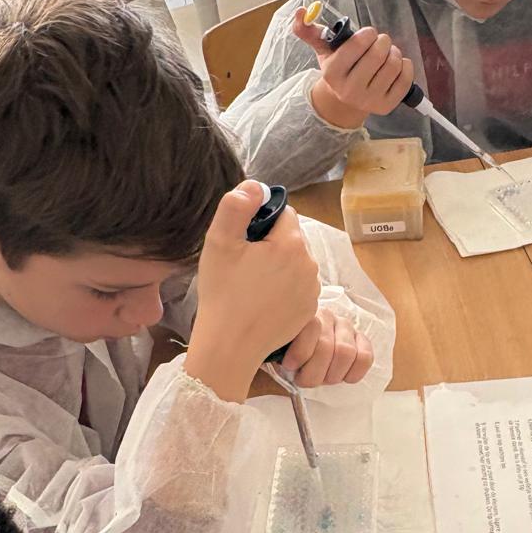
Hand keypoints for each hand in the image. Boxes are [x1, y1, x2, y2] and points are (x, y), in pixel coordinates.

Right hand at [185, 181, 320, 402]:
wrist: (230, 346)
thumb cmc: (223, 293)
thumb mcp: (219, 242)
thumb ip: (236, 206)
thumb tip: (255, 186)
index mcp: (291, 243)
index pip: (283, 212)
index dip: (260, 219)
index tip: (242, 238)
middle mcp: (309, 265)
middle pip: (290, 238)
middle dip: (269, 243)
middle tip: (242, 263)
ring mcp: (312, 290)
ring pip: (295, 263)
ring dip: (277, 265)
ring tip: (250, 284)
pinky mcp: (309, 311)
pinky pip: (298, 287)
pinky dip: (283, 288)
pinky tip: (261, 301)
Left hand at [279, 307, 372, 387]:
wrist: (300, 351)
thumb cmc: (285, 353)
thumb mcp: (272, 349)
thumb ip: (272, 351)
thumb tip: (270, 361)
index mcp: (303, 314)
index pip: (310, 328)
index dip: (300, 353)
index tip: (290, 366)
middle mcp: (326, 316)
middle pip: (327, 347)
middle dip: (315, 372)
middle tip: (306, 380)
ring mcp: (345, 327)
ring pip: (346, 353)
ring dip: (332, 374)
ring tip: (323, 378)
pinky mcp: (360, 340)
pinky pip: (365, 356)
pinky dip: (354, 372)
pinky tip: (343, 377)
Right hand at [293, 8, 414, 130]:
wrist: (345, 100)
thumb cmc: (338, 68)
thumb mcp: (323, 50)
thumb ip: (309, 30)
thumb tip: (300, 11)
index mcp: (332, 73)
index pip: (358, 44)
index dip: (368, 34)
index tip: (368, 34)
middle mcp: (350, 90)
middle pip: (379, 53)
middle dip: (383, 41)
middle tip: (380, 42)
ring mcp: (369, 101)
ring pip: (394, 64)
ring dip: (394, 52)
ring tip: (387, 53)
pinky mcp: (386, 106)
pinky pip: (406, 79)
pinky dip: (405, 66)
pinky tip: (396, 65)